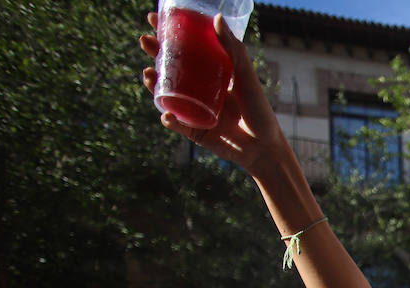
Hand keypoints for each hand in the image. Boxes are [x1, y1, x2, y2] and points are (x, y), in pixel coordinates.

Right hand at [139, 12, 283, 172]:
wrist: (264, 147)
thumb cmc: (259, 110)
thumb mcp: (247, 77)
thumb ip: (234, 50)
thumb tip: (216, 18)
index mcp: (211, 74)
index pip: (185, 50)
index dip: (168, 34)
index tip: (153, 19)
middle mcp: (200, 91)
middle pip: (171, 69)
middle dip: (154, 54)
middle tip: (144, 41)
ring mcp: (194, 110)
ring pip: (168, 95)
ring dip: (153, 85)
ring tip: (148, 74)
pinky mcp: (194, 131)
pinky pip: (177, 125)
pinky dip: (170, 120)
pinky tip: (167, 115)